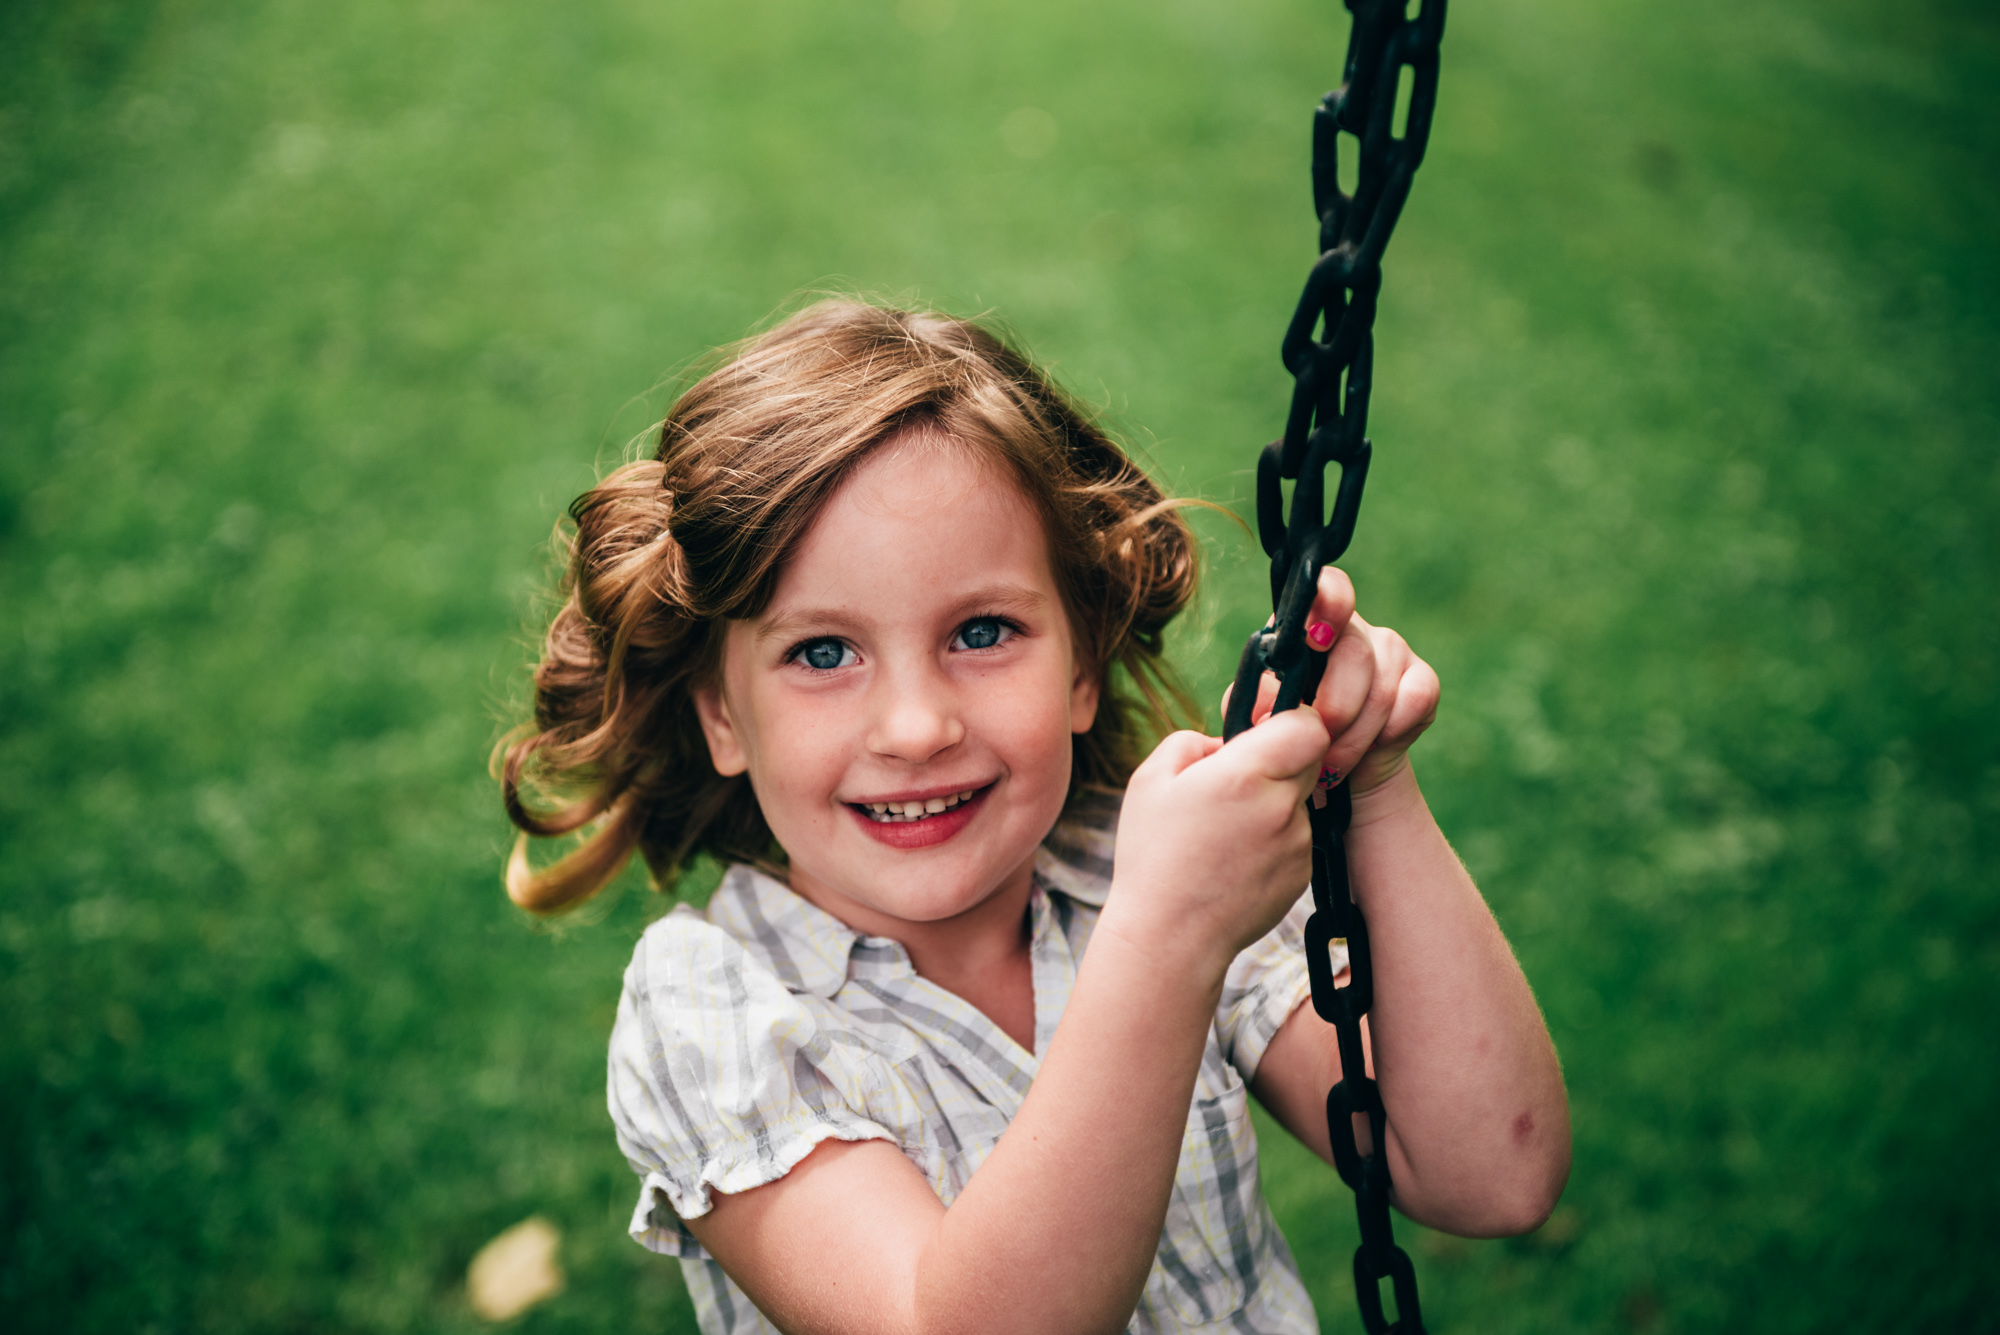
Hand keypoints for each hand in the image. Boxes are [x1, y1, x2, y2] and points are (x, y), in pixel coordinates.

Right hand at [1106, 706, 1329, 975]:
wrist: (1170, 937)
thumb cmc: (1152, 856)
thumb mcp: (1150, 779)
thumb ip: (1193, 741)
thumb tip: (1223, 741)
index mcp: (1245, 775)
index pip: (1308, 724)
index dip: (1290, 719)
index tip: (1264, 729)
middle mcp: (1281, 807)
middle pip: (1309, 757)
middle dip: (1280, 757)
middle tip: (1237, 779)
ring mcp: (1298, 844)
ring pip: (1301, 799)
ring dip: (1274, 802)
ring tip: (1225, 832)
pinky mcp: (1303, 873)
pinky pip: (1298, 837)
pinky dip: (1274, 839)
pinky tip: (1235, 859)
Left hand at [1222, 567, 1439, 799]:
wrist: (1336, 777)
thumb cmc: (1293, 737)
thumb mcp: (1265, 720)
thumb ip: (1260, 699)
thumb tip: (1270, 690)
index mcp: (1309, 627)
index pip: (1327, 588)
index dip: (1328, 605)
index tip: (1316, 640)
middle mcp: (1353, 630)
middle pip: (1354, 652)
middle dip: (1334, 711)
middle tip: (1318, 743)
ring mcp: (1392, 651)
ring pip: (1382, 687)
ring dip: (1356, 736)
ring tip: (1334, 761)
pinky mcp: (1422, 681)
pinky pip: (1415, 699)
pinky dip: (1390, 732)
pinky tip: (1374, 746)